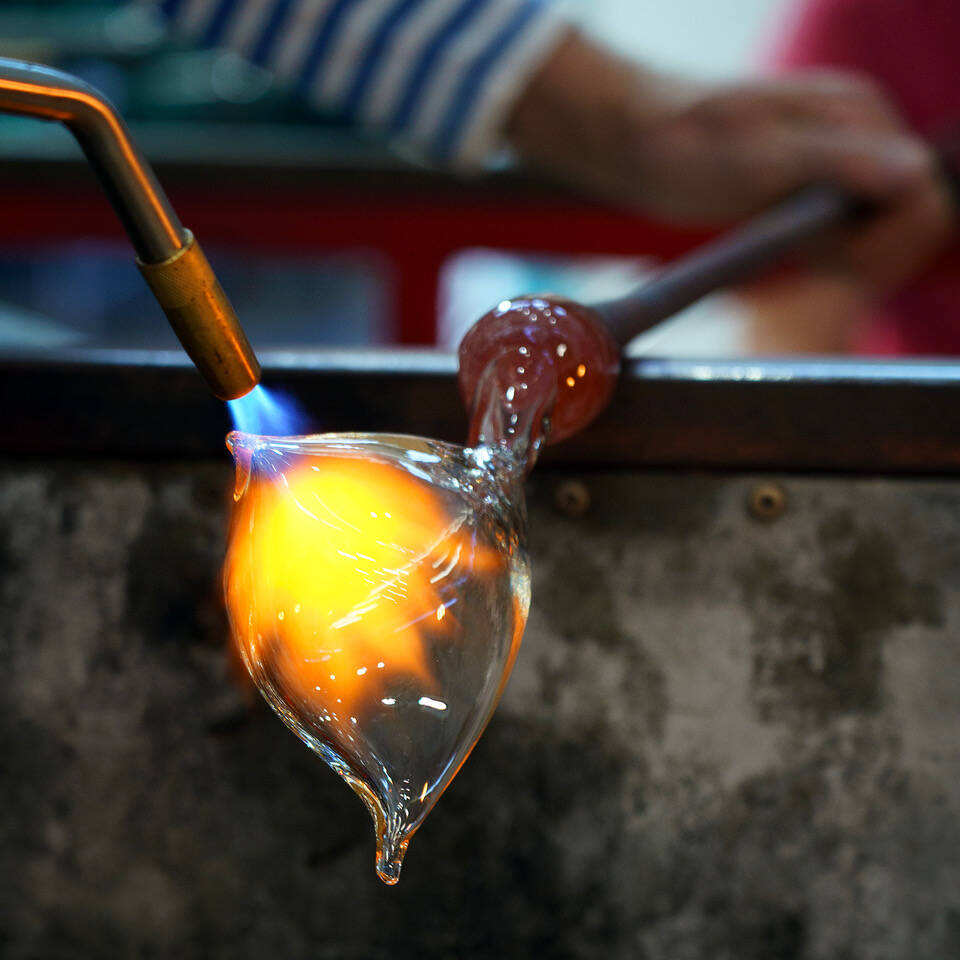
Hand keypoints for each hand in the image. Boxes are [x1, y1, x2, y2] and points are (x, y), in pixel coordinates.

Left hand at [505, 31, 953, 288]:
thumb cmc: (684, 144)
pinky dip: (829, 262)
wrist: (636, 143)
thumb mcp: (758, 157)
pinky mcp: (810, 199)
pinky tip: (790, 256)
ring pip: (881, 237)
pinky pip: (846, 243)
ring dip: (850, 261)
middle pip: (912, 220)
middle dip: (872, 254)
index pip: (922, 196)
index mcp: (860, 119)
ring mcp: (838, 171)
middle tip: (812, 259)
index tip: (836, 257)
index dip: (890, 240)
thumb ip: (838, 163)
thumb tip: (913, 175)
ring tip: (793, 252)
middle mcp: (860, 141)